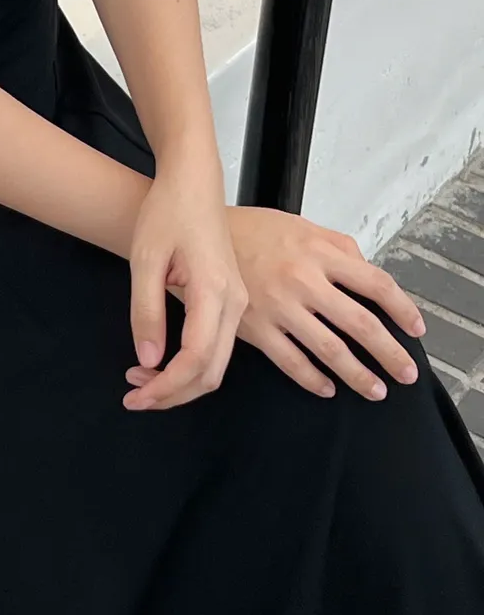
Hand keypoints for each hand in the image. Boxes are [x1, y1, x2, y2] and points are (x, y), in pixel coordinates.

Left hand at [123, 167, 248, 411]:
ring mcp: (237, 303)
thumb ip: (146, 312)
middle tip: (133, 397)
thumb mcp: (145, 260)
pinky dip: (190, 365)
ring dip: (180, 382)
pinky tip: (161, 362)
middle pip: (211, 372)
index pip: (195, 359)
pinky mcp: (232, 301)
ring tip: (140, 381)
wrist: (192, 182)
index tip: (135, 398)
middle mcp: (235, 303)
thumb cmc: (168, 212)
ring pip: (216, 364)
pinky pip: (217, 347)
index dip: (166, 387)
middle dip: (172, 394)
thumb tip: (149, 361)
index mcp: (215, 291)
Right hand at [224, 207, 424, 399]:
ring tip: (374, 389)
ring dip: (357, 375)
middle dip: (389, 353)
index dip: (402, 310)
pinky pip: (290, 361)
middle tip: (406, 373)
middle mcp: (302, 279)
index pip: (376, 284)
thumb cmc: (250, 231)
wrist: (200, 236)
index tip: (415, 329)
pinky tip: (326, 388)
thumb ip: (338, 247)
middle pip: (360, 323)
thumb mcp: (300, 226)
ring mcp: (278, 306)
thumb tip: (367, 272)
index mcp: (319, 252)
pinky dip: (312, 379)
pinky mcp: (253, 327)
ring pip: (329, 349)